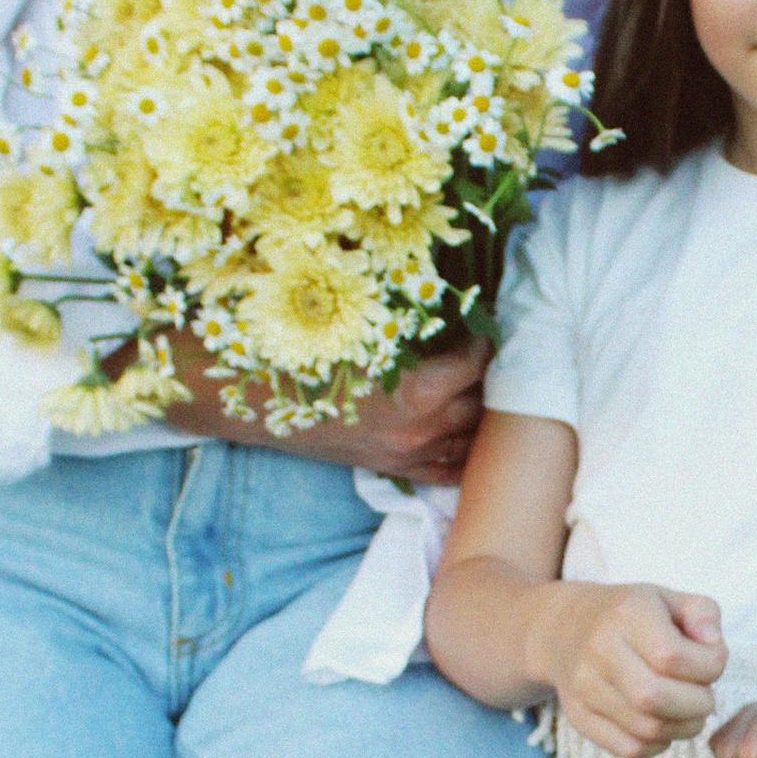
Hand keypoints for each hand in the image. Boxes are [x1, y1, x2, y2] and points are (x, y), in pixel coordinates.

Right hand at [157, 334, 487, 481]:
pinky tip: (477, 433)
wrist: (257, 398)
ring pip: (473, 438)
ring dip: (484, 412)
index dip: (487, 335)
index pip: (479, 360)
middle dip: (493, 374)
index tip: (489, 318)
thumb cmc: (307, 350)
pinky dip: (467, 451)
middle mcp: (422, 428)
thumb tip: (445, 288)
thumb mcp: (362, 324)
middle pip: (484, 402)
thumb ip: (409, 313)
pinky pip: (448, 469)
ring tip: (493, 385)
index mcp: (419, 390)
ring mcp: (409, 453)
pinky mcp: (393, 468)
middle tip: (500, 349)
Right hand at [535, 584, 726, 757]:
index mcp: (626, 614)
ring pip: (646, 729)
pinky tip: (664, 725)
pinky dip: (658, 745)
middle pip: (655, 697)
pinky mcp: (580, 718)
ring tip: (689, 711)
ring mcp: (585, 688)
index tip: (713, 662)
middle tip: (705, 695)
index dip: (710, 667)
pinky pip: (629, 748)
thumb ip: (703, 613)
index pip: (674, 656)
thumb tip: (713, 645)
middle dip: (698, 704)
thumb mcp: (669, 598)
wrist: (564, 629)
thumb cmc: (630, 615)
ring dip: (684, 728)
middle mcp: (599, 650)